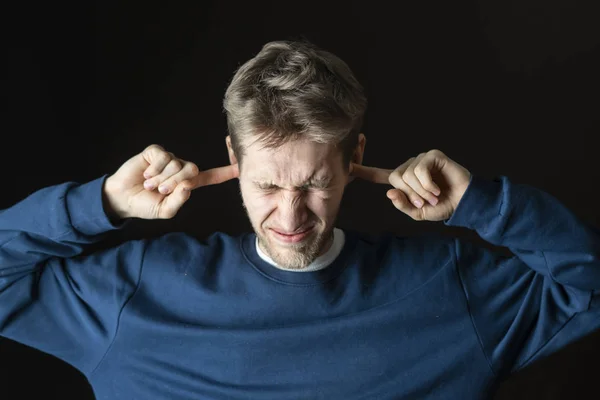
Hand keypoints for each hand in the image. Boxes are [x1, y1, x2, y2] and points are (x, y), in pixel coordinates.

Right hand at [104, 144, 238, 219]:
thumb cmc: (146, 205)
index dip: (225, 172)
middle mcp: (180, 169)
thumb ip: (178, 201)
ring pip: (176, 164)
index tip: (240, 166)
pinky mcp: (156, 152)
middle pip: (192, 169)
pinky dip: (154, 169)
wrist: (122, 198)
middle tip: (161, 190)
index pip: (210, 176)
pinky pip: (163, 157)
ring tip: (150, 185)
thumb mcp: (164, 210)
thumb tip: (187, 186)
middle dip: (176, 181)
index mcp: (187, 184)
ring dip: (162, 178)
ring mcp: (169, 159)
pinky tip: (145, 175)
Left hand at [350, 149, 470, 220]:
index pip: (379, 175)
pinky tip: (438, 188)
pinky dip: (427, 183)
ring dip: (421, 191)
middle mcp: (409, 167)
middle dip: (410, 194)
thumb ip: (403, 205)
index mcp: (403, 181)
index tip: (347, 166)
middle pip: (395, 177)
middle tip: (424, 201)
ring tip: (434, 195)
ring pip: (407, 175)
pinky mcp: (432, 156)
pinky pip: (419, 169)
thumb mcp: (419, 212)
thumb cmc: (443, 206)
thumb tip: (389, 193)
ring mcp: (420, 160)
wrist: (464, 202)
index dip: (363, 171)